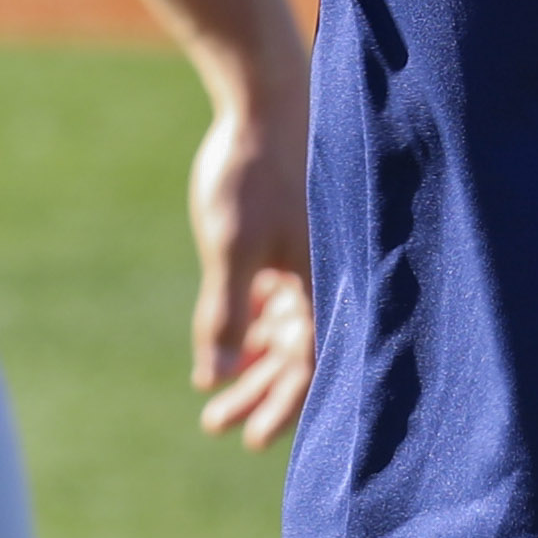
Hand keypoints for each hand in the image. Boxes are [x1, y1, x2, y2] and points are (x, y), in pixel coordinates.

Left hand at [186, 84, 317, 445]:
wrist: (263, 99)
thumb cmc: (252, 172)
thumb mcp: (232, 246)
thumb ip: (224, 312)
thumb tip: (215, 376)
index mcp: (323, 285)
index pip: (311, 368)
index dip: (283, 407)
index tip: (250, 438)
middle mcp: (324, 279)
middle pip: (297, 357)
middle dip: (257, 392)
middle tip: (214, 423)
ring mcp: (308, 260)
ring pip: (284, 331)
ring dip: (251, 362)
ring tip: (213, 390)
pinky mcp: (291, 242)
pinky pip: (278, 301)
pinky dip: (255, 327)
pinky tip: (228, 346)